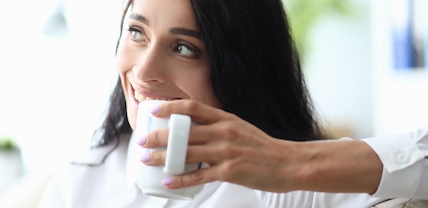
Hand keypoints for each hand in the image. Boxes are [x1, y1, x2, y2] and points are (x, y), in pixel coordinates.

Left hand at [138, 100, 381, 193]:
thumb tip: (191, 128)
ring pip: (187, 153)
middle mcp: (224, 132)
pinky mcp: (230, 171)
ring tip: (146, 159)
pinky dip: (181, 179)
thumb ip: (217, 126)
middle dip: (158, 135)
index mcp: (226, 119)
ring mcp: (227, 152)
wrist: (290, 163)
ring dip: (162, 157)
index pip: (192, 107)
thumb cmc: (262, 147)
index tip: (151, 108)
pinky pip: (199, 175)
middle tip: (141, 140)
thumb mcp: (240, 128)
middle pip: (183, 131)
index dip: (169, 106)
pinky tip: (167, 181)